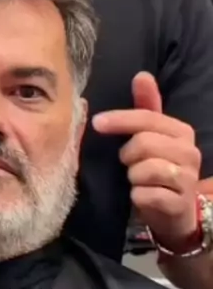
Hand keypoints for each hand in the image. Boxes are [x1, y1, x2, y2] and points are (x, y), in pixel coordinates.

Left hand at [92, 72, 201, 249]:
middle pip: (143, 143)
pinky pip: (145, 195)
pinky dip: (137, 196)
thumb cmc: (159, 168)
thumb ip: (147, 106)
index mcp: (182, 131)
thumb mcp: (153, 136)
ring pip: (143, 170)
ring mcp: (187, 180)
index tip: (97, 123)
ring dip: (132, 177)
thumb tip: (142, 75)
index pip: (147, 118)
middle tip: (128, 163)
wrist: (175, 213)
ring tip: (138, 180)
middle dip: (127, 154)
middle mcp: (190, 153)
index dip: (120, 119)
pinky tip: (142, 197)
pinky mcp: (179, 205)